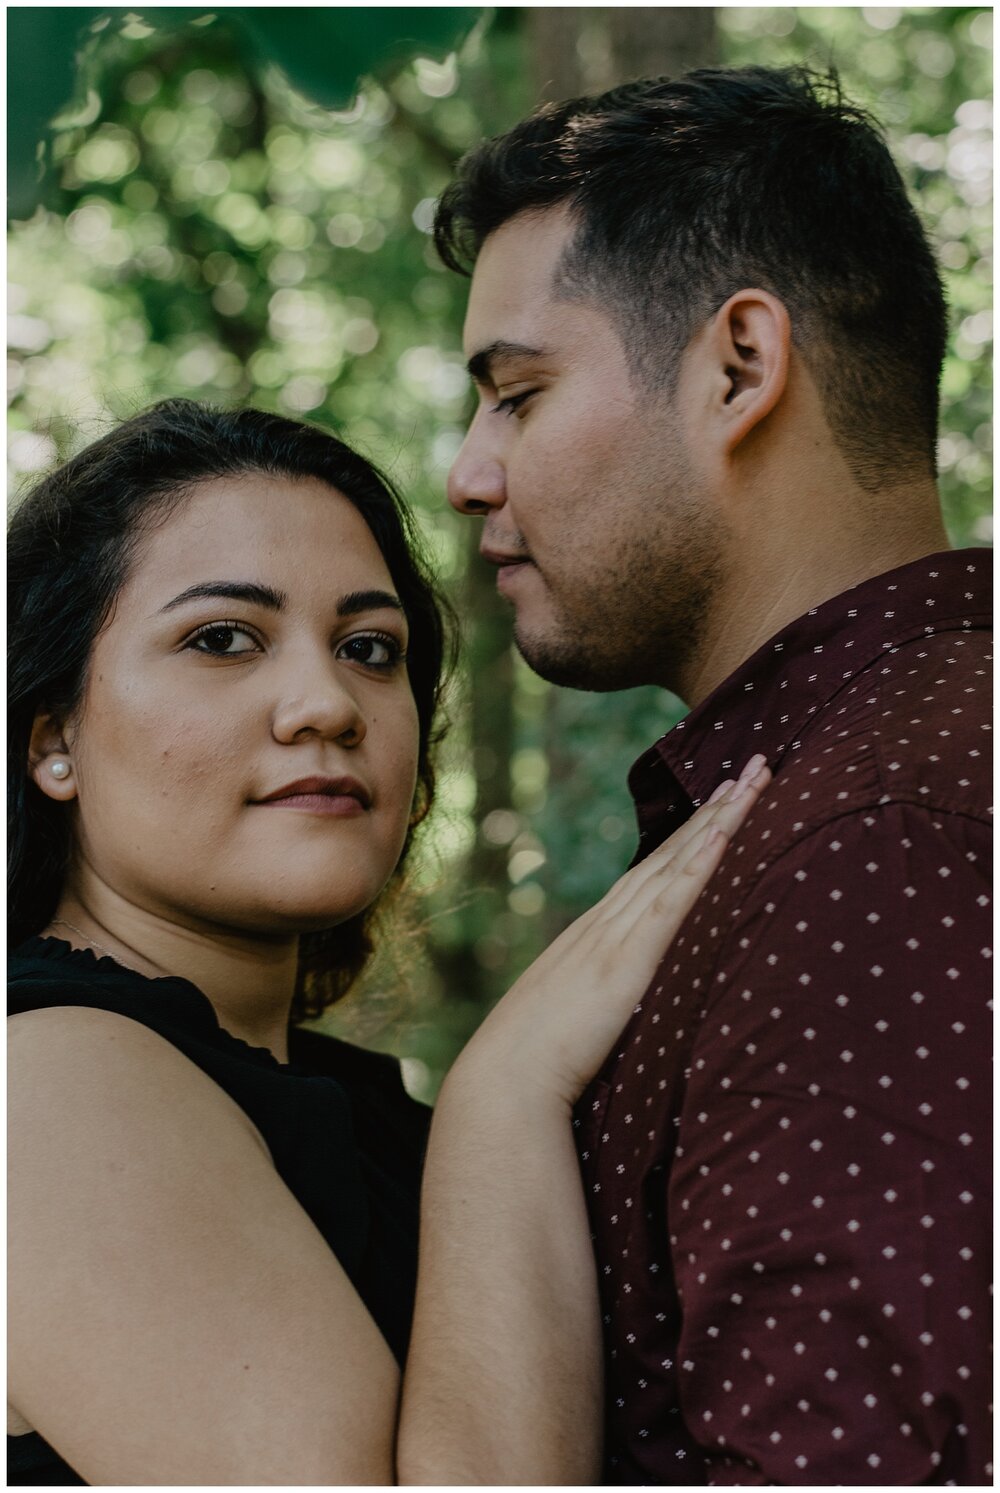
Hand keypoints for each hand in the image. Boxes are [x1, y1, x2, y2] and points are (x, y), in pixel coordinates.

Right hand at [456, 755, 770, 1109]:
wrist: (504, 1084)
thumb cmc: (535, 1066)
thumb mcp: (577, 1020)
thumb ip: (602, 1001)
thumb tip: (621, 1008)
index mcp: (596, 937)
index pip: (655, 873)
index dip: (693, 834)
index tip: (726, 801)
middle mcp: (607, 924)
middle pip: (673, 853)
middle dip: (718, 808)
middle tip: (758, 766)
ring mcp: (615, 938)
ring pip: (678, 864)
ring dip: (719, 820)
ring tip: (755, 781)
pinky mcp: (626, 962)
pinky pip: (670, 904)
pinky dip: (698, 866)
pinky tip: (723, 833)